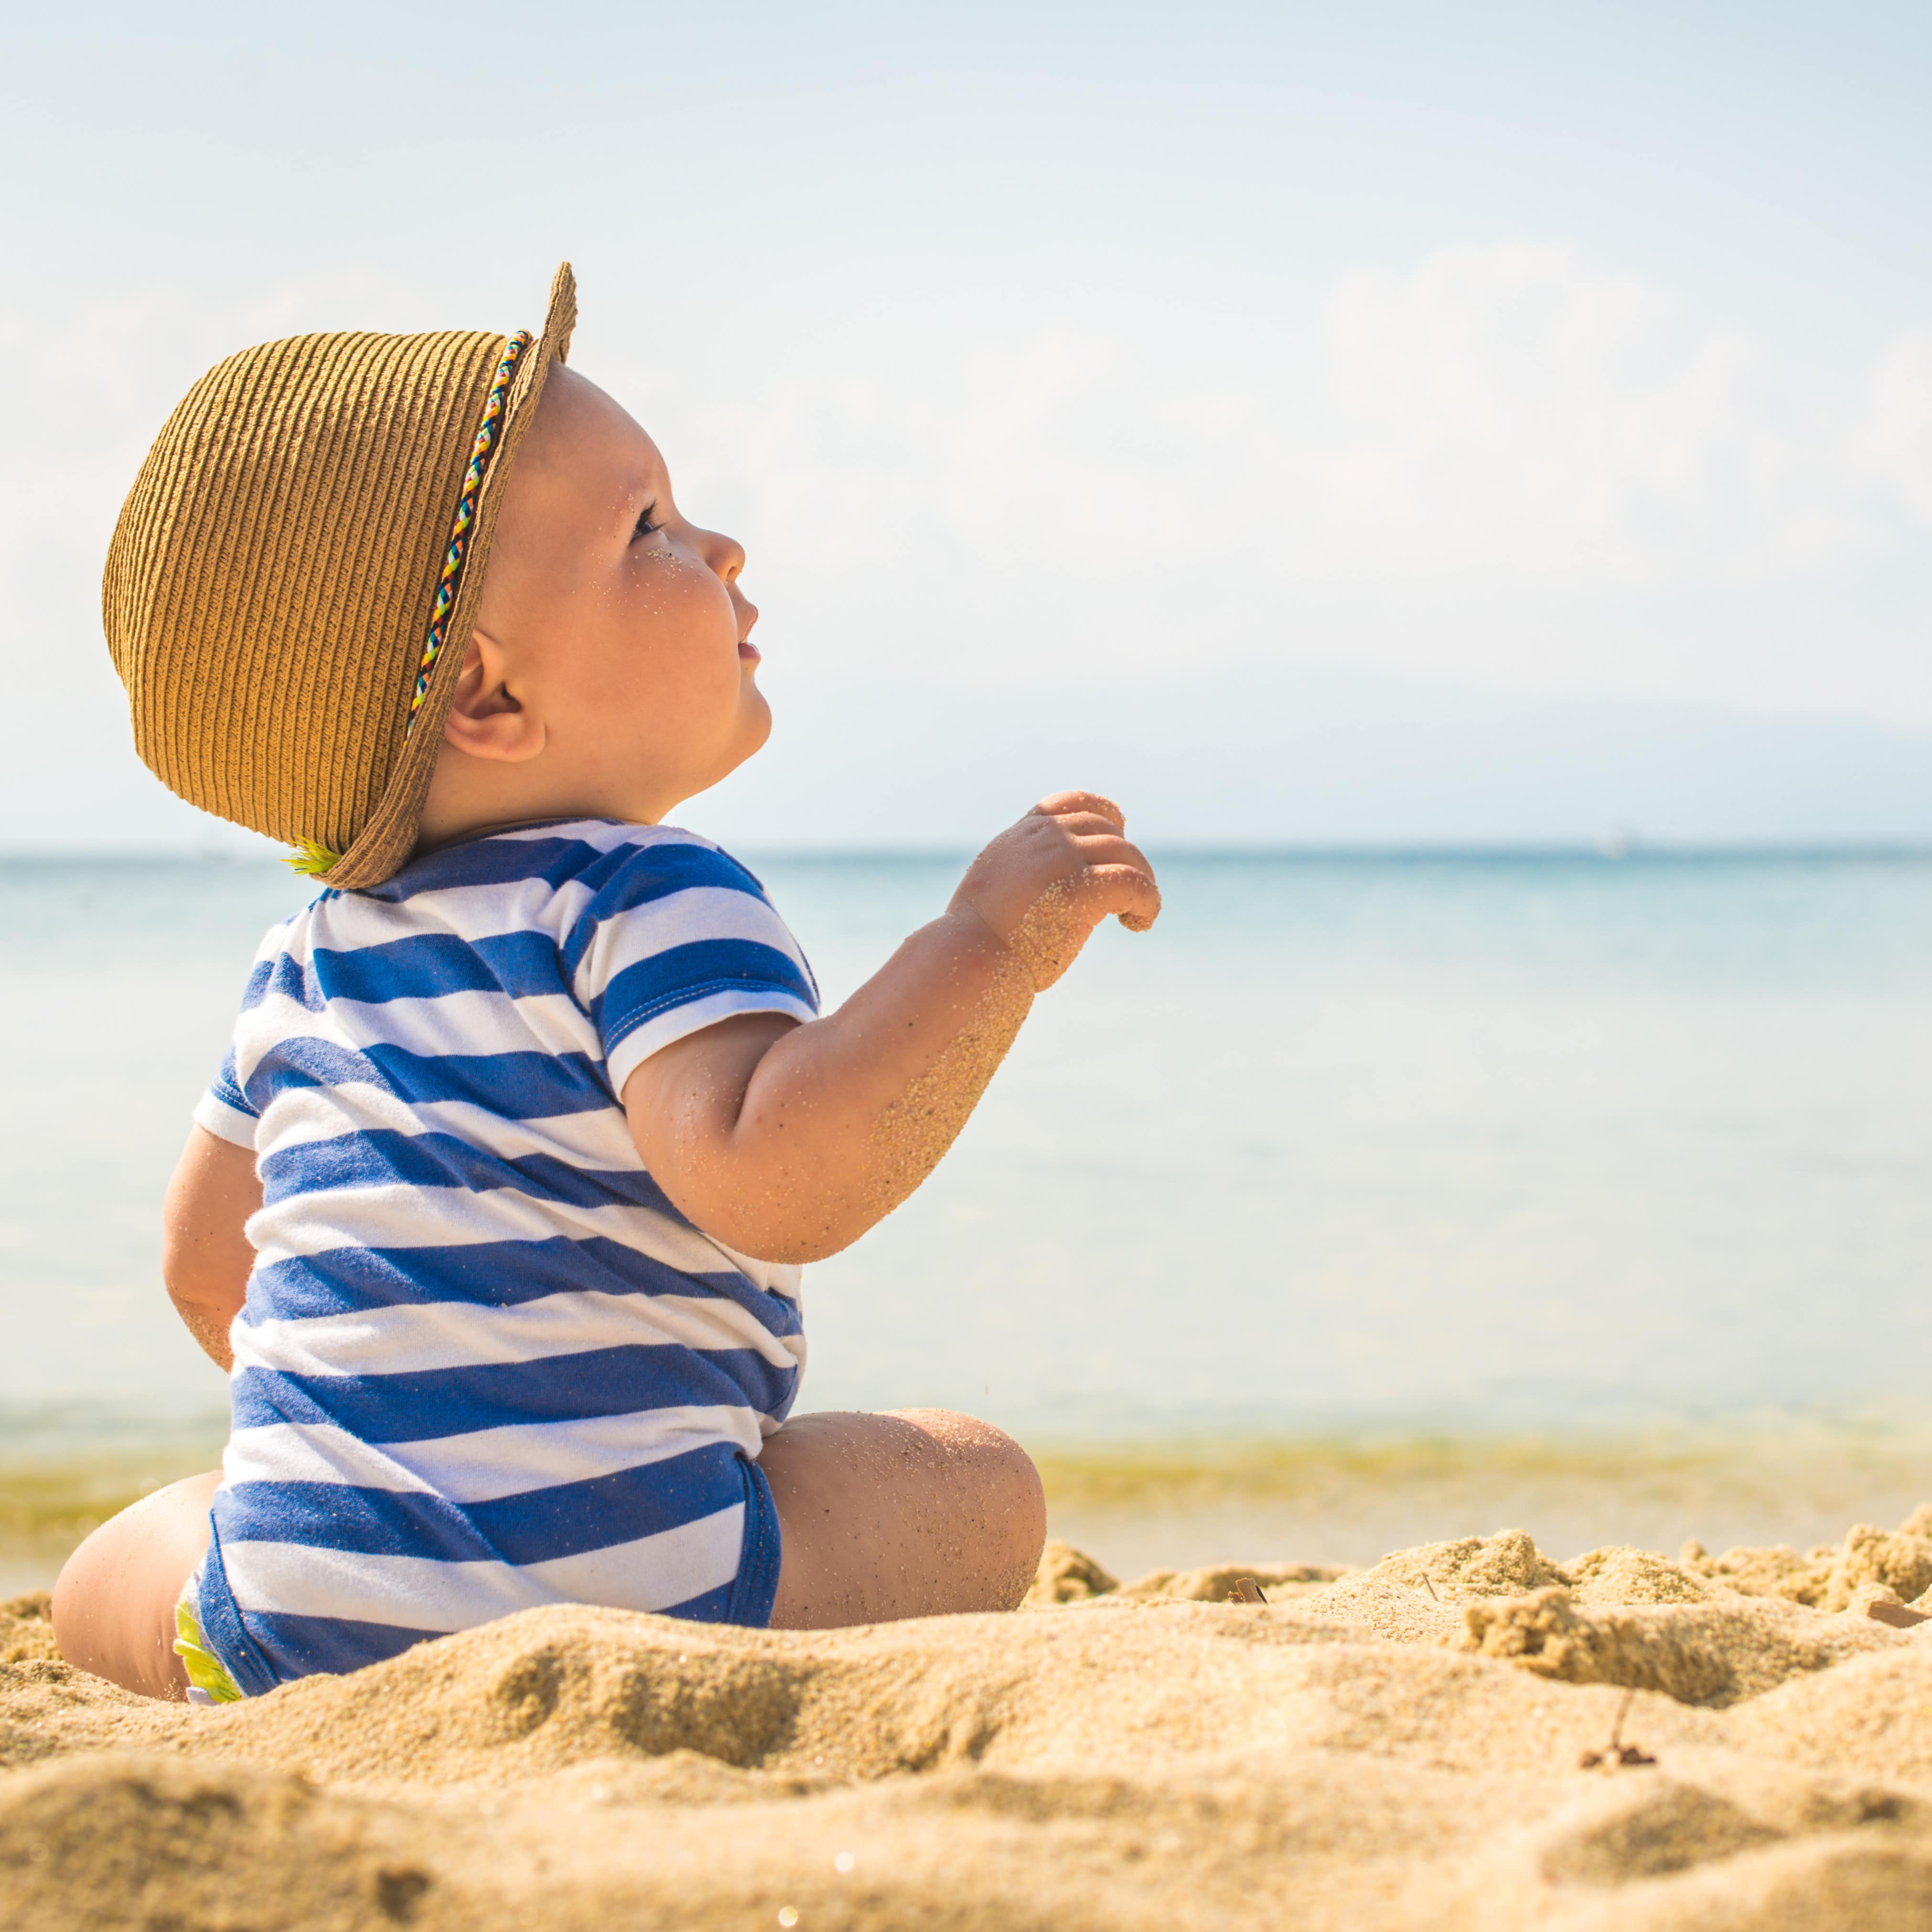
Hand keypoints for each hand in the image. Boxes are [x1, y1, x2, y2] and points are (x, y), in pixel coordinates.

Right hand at [947, 792, 1160, 990]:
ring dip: (1142, 881)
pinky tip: (1140, 922)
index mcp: (1021, 836)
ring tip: (1138, 913)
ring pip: (1126, 854)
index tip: (1120, 830)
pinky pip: (1135, 883)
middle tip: (1133, 890)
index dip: (1102, 813)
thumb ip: (1023, 875)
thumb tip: (1047, 892)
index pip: (1069, 804)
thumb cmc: (976, 941)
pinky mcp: (1084, 887)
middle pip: (1106, 828)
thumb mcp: (995, 889)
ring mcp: (1064, 857)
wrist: (968, 957)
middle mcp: (1044, 838)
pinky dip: (1148, 901)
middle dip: (1126, 855)